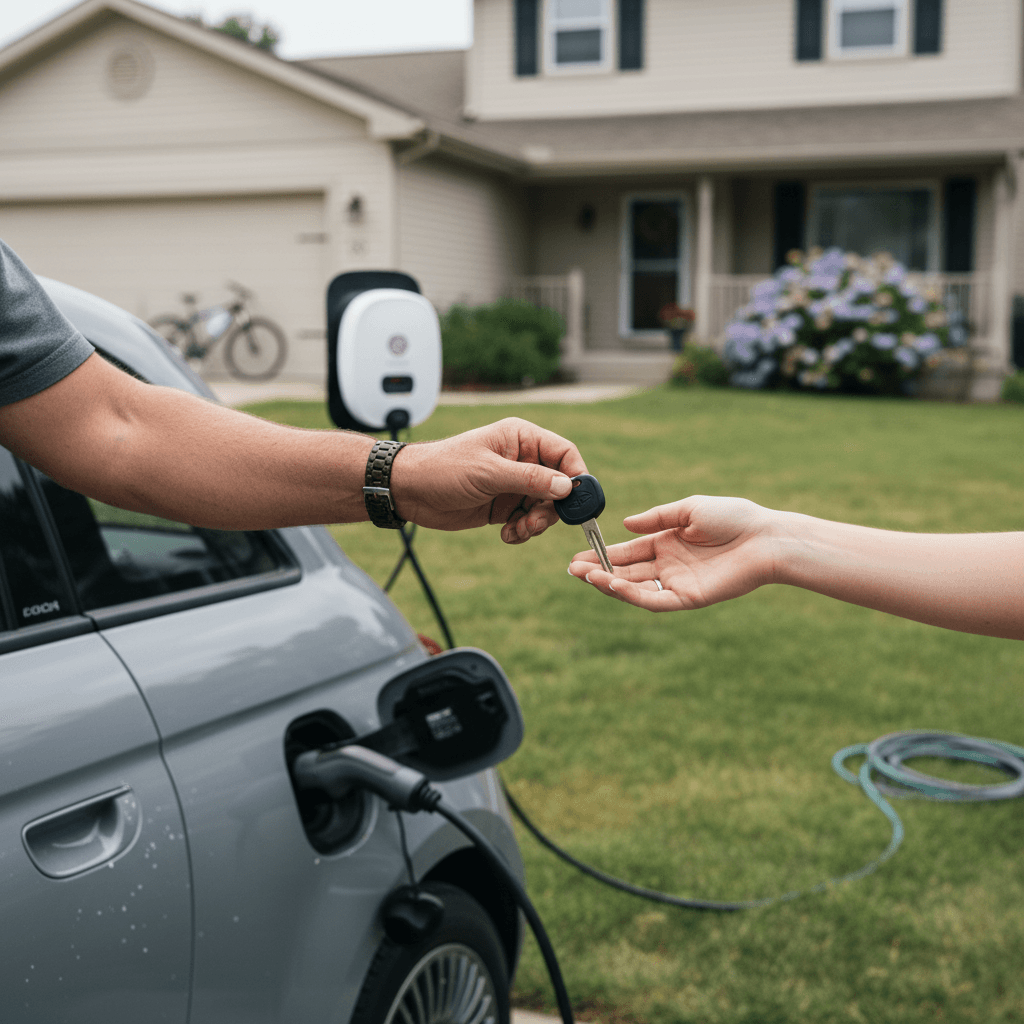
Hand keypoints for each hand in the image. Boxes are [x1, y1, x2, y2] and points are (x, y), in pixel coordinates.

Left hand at [391, 417, 586, 543]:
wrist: (410, 490)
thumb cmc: (444, 468)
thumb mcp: (488, 473)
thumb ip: (529, 479)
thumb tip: (567, 487)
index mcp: (521, 438)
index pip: (564, 453)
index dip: (576, 475)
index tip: (578, 501)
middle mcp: (522, 460)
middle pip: (559, 486)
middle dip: (553, 508)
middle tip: (536, 523)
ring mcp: (514, 484)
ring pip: (545, 508)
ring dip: (536, 524)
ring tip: (517, 531)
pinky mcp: (504, 506)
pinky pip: (528, 521)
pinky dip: (523, 531)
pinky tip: (507, 534)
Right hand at [568, 496, 776, 609]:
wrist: (766, 537)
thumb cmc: (734, 517)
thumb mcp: (689, 509)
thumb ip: (657, 518)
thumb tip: (625, 526)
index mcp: (668, 543)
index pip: (629, 551)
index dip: (603, 554)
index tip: (578, 555)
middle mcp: (670, 565)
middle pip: (627, 571)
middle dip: (598, 571)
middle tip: (571, 570)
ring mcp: (678, 582)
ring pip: (636, 588)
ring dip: (609, 583)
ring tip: (585, 576)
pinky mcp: (690, 598)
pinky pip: (655, 599)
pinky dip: (633, 594)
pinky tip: (614, 584)